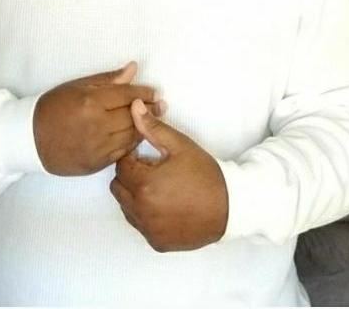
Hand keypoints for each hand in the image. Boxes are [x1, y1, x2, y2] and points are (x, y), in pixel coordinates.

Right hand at [33, 62, 159, 175]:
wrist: (29, 139)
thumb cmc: (53, 107)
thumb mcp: (77, 86)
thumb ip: (107, 80)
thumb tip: (133, 69)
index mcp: (91, 101)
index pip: (127, 95)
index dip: (144, 93)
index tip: (155, 93)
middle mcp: (96, 125)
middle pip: (133, 116)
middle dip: (150, 110)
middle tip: (161, 106)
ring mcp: (97, 147)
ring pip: (131, 136)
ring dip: (145, 127)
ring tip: (155, 120)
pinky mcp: (96, 164)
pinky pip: (122, 152)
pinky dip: (132, 143)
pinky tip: (137, 135)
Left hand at [110, 100, 228, 251]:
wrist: (231, 206)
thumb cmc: (206, 174)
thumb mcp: (180, 145)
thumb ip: (153, 126)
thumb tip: (135, 106)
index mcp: (144, 184)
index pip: (121, 165)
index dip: (132, 157)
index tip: (147, 156)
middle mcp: (141, 210)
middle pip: (118, 187)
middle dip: (130, 175)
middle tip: (153, 170)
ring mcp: (148, 229)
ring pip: (125, 207)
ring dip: (134, 195)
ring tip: (159, 187)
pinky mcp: (156, 243)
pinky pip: (139, 225)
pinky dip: (145, 215)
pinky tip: (165, 205)